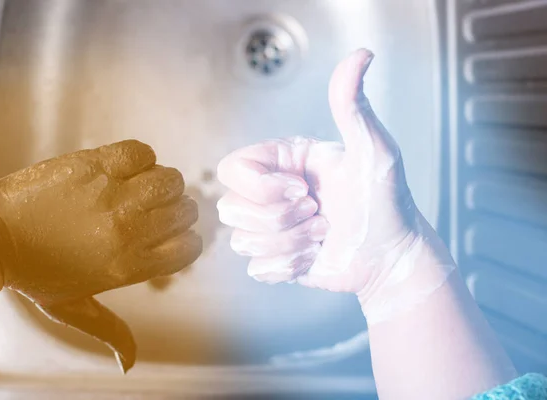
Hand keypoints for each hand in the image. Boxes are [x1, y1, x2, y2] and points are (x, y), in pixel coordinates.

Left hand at [0, 140, 201, 371]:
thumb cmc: (32, 274)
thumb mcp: (73, 308)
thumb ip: (109, 330)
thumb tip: (129, 364)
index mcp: (130, 265)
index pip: (189, 248)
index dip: (185, 240)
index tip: (171, 235)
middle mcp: (129, 230)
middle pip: (185, 212)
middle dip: (176, 211)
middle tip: (152, 210)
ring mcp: (114, 195)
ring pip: (170, 180)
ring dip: (162, 183)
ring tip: (141, 187)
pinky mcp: (96, 165)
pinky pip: (143, 152)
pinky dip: (140, 158)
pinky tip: (124, 169)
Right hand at [216, 49, 445, 321]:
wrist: (393, 257)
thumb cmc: (388, 201)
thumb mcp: (373, 149)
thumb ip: (353, 105)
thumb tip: (361, 55)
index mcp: (283, 162)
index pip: (232, 168)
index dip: (261, 187)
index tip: (303, 190)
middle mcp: (270, 192)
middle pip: (230, 208)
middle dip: (280, 220)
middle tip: (318, 213)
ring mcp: (269, 227)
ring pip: (241, 241)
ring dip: (289, 244)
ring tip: (321, 235)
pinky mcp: (273, 258)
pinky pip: (255, 268)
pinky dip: (288, 267)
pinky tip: (313, 257)